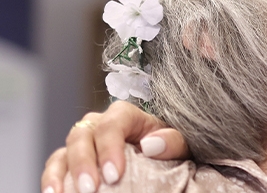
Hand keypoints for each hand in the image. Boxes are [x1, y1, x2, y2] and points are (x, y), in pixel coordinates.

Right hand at [40, 101, 189, 192]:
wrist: (160, 160)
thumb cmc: (169, 149)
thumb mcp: (180, 144)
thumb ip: (172, 141)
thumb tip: (151, 144)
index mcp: (127, 116)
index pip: (113, 123)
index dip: (110, 147)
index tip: (115, 175)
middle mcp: (100, 124)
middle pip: (83, 134)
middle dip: (84, 163)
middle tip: (91, 189)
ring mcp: (84, 142)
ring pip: (65, 150)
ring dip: (60, 174)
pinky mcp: (72, 160)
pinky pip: (56, 166)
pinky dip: (52, 179)